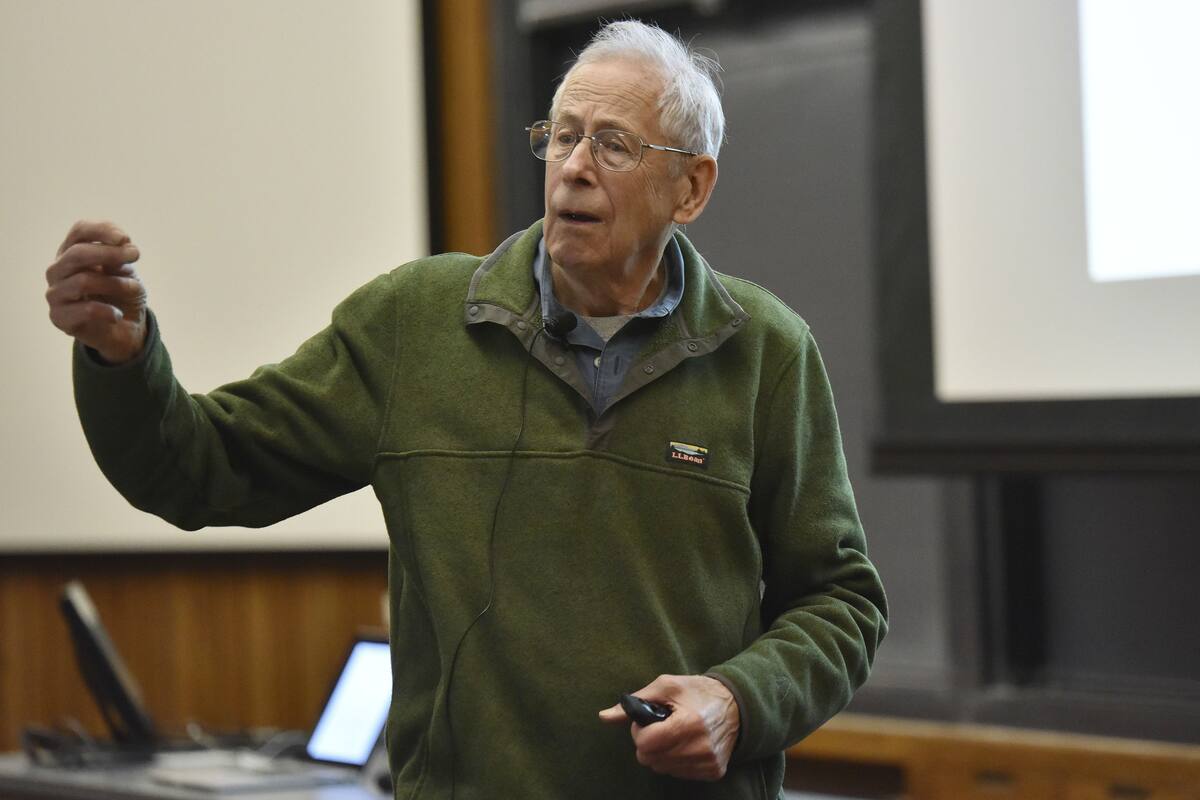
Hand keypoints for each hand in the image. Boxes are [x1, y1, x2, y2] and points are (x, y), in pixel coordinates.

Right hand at [45, 220, 147, 363]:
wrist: (125, 329)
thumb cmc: (122, 294)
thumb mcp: (126, 272)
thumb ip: (118, 258)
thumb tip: (121, 245)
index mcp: (72, 252)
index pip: (79, 231)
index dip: (101, 230)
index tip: (125, 239)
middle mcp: (58, 270)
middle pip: (77, 253)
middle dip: (110, 253)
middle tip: (135, 255)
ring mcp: (55, 293)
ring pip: (83, 281)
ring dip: (116, 284)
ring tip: (134, 290)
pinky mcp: (59, 317)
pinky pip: (86, 310)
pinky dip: (109, 311)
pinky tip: (118, 315)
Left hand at [599, 674, 739, 780]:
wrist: (735, 705)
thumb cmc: (696, 691)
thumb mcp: (665, 687)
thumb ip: (634, 702)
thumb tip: (603, 717)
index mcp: (688, 723)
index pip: (646, 745)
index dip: (640, 732)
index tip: (648, 721)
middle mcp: (701, 747)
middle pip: (651, 760)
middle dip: (648, 744)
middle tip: (660, 727)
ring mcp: (708, 762)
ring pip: (663, 769)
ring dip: (661, 754)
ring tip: (674, 734)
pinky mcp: (714, 772)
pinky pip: (679, 774)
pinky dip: (676, 761)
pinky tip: (685, 745)